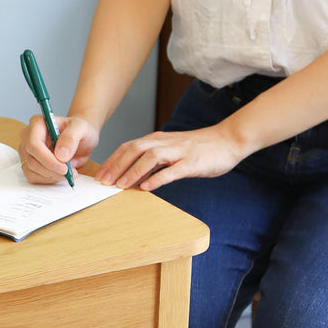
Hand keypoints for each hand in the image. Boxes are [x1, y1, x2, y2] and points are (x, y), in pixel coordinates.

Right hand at [19, 114, 99, 183]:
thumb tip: (60, 155)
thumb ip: (71, 138)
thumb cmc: (79, 131)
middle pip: (32, 160)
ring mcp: (26, 151)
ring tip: (68, 171)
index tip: (64, 168)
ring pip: (32, 171)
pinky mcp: (28, 163)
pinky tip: (59, 173)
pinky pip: (33, 177)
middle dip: (52, 170)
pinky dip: (48, 179)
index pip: (34, 144)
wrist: (79, 139)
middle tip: (69, 173)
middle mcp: (27, 136)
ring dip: (52, 176)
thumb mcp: (82, 128)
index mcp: (37, 123)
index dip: (48, 159)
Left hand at [97, 122, 245, 190]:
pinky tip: (147, 188)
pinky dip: (157, 179)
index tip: (100, 174)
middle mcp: (165, 143)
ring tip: (121, 186)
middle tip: (103, 181)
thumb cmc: (199, 148)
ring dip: (133, 171)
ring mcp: (179, 152)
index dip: (112, 160)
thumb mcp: (172, 151)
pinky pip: (172, 170)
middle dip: (116, 166)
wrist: (228, 140)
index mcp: (158, 140)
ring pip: (150, 158)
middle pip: (134, 150)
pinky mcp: (192, 163)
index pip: (128, 147)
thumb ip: (154, 160)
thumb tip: (133, 175)